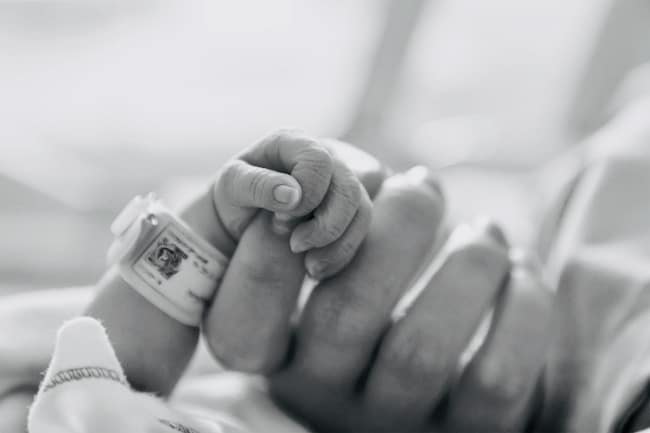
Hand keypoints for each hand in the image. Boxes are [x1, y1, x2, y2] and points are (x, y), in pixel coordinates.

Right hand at [202, 141, 551, 431]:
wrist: (442, 394)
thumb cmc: (377, 314)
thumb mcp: (332, 287)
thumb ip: (331, 233)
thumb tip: (379, 173)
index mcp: (284, 361)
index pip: (241, 326)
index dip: (267, 252)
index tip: (316, 194)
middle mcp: (330, 399)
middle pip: (345, 316)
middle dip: (392, 229)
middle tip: (421, 183)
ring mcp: (397, 422)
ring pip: (421, 350)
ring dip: (465, 264)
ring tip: (484, 229)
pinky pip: (495, 376)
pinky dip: (522, 307)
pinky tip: (519, 270)